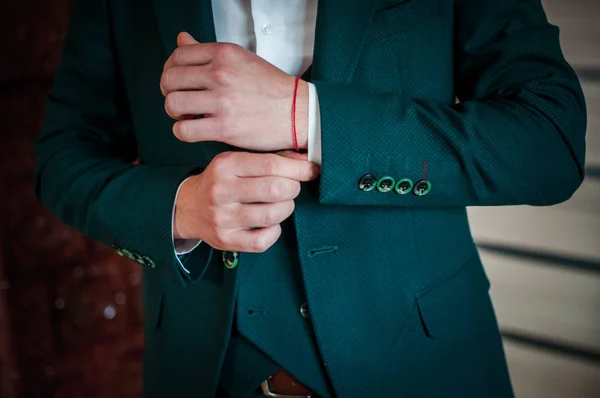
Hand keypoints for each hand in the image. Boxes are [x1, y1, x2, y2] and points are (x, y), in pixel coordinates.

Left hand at [161, 32, 308, 151]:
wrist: (298, 112)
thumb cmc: (271, 87)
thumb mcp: (241, 58)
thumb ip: (207, 51)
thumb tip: (181, 39)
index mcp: (223, 53)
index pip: (178, 55)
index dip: (171, 69)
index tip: (178, 81)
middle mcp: (220, 74)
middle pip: (169, 80)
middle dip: (169, 92)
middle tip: (181, 100)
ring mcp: (221, 101)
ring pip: (173, 104)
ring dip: (175, 113)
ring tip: (187, 116)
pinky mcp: (224, 128)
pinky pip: (184, 130)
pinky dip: (183, 131)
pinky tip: (194, 129)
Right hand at [174, 151, 318, 251]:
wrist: (188, 207)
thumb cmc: (224, 181)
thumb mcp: (239, 162)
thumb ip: (273, 159)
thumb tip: (308, 162)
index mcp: (225, 165)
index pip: (271, 165)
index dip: (298, 169)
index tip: (311, 171)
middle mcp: (221, 190)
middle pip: (274, 190)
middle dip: (293, 189)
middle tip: (292, 188)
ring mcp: (221, 217)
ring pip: (271, 215)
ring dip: (286, 208)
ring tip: (282, 204)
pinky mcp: (225, 239)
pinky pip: (262, 240)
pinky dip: (274, 231)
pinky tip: (271, 223)